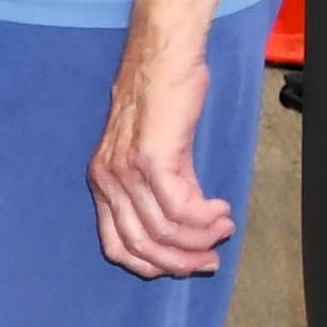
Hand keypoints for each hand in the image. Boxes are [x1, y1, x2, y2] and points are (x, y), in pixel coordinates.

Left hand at [90, 42, 233, 277]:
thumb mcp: (160, 156)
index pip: (116, 247)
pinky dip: (205, 218)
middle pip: (141, 246)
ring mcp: (125, 171)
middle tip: (212, 258)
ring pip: (164, 231)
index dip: (153, 265)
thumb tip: (191, 228)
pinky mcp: (150, 158)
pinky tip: (221, 210)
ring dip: (202, 238)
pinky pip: (180, 208)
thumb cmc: (163, 102)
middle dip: (182, 261)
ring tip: (223, 228)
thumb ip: (167, 191)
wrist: (163, 60)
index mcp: (103, 184)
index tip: (186, 265)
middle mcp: (107, 181)